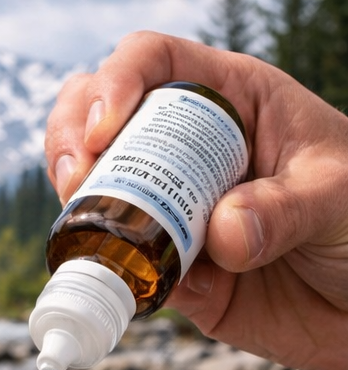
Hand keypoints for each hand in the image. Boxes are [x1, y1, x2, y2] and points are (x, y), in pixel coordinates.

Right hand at [45, 32, 347, 369]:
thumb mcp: (341, 198)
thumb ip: (287, 209)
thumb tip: (223, 232)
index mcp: (232, 101)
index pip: (153, 62)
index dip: (115, 84)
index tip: (103, 132)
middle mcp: (187, 149)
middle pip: (95, 117)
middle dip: (69, 143)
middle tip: (76, 186)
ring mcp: (168, 208)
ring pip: (92, 192)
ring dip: (77, 212)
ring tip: (89, 238)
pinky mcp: (162, 268)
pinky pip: (117, 267)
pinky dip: (111, 275)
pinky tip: (133, 287)